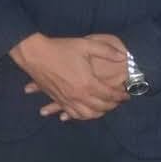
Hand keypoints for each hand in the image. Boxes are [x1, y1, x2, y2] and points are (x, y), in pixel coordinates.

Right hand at [13, 33, 127, 120]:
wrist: (33, 53)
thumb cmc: (60, 48)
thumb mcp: (86, 45)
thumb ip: (107, 51)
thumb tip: (123, 56)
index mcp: (88, 84)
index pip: (110, 95)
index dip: (120, 96)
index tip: (127, 95)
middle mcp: (78, 96)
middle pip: (100, 108)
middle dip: (112, 106)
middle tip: (118, 101)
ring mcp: (66, 100)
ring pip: (86, 115)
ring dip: (98, 114)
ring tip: (104, 108)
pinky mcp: (57, 99)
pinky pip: (71, 114)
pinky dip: (81, 116)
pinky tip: (85, 113)